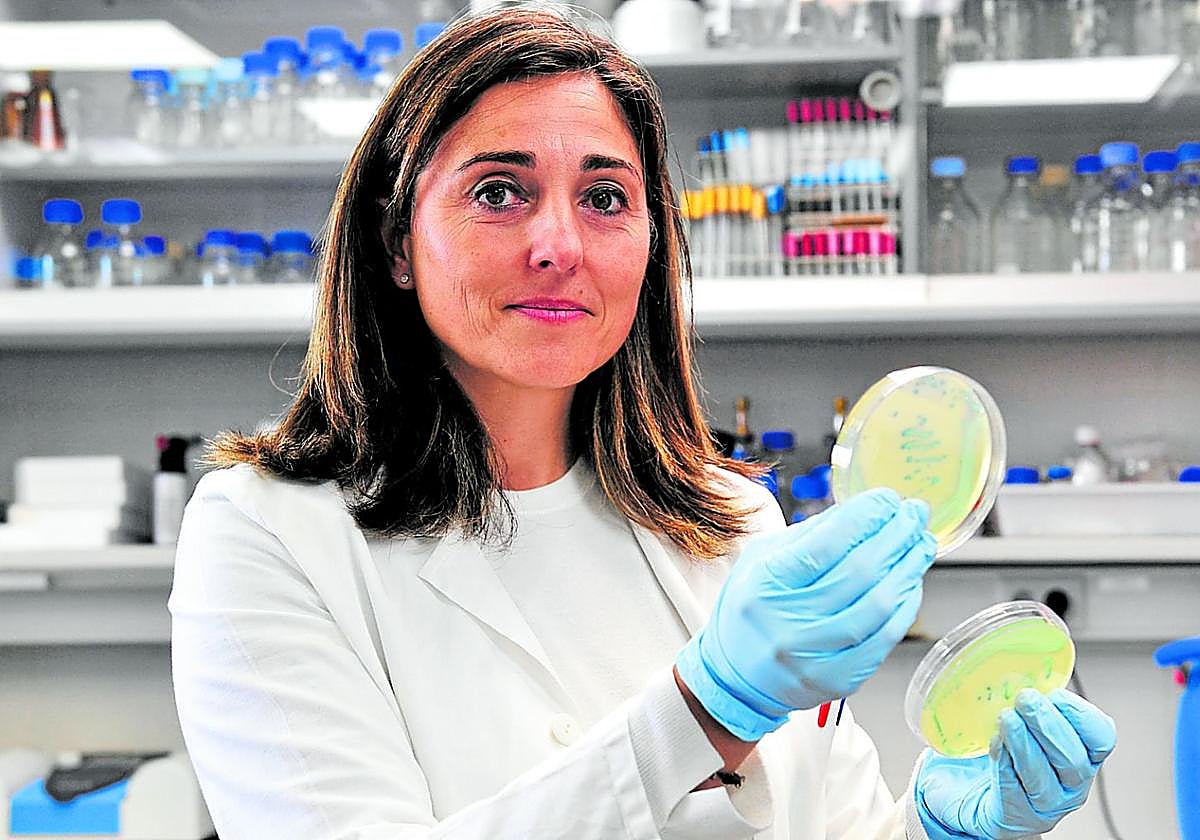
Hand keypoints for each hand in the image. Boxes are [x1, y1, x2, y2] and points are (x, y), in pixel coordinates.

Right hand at [675, 488, 936, 740]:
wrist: (737, 676)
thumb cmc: (752, 609)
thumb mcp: (762, 561)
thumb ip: (809, 535)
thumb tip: (863, 511)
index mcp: (766, 583)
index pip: (825, 545)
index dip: (864, 517)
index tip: (887, 499)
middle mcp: (788, 622)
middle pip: (858, 572)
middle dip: (895, 536)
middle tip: (913, 514)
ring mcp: (813, 656)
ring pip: (878, 606)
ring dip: (908, 569)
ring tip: (921, 544)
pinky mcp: (836, 680)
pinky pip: (884, 640)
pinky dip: (905, 607)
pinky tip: (912, 583)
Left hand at [915, 688, 1116, 838]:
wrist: (973, 789)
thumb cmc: (1008, 752)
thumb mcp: (1026, 721)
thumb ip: (1032, 700)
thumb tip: (1022, 662)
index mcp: (1082, 754)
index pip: (1101, 737)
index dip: (1081, 714)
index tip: (1055, 694)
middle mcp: (1071, 783)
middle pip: (1074, 759)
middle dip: (1049, 725)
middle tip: (1026, 700)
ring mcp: (1046, 803)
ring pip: (1045, 777)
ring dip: (1025, 743)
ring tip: (1007, 719)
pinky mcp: (1015, 814)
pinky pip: (1014, 791)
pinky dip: (1005, 764)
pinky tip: (995, 744)